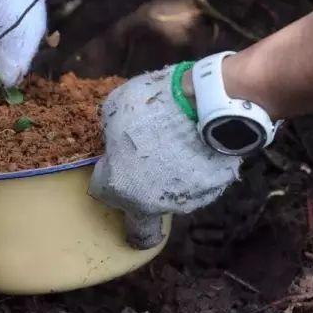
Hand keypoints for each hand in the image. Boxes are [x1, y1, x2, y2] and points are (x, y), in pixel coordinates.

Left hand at [89, 65, 241, 247]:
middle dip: (137, 189)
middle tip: (144, 164)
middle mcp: (149, 205)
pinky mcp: (211, 192)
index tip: (114, 157)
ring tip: (176, 149)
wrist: (205, 105)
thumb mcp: (115, 109)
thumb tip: (116, 137)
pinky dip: (193, 172)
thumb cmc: (151, 107)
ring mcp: (183, 201)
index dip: (107, 171)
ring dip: (167, 181)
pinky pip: (196, 185)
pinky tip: (196, 149)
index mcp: (119, 188)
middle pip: (137, 207)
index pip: (102, 190)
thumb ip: (111, 131)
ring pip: (169, 198)